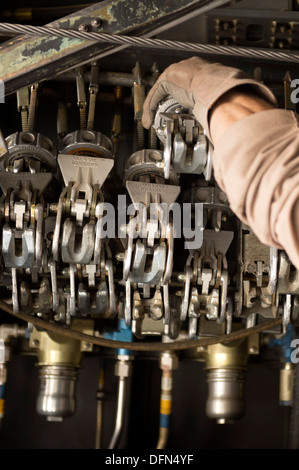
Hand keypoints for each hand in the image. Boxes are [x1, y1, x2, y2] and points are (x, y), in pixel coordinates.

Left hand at [142, 56, 276, 141]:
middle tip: (162, 117)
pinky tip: (149, 120)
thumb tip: (228, 119)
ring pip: (161, 91)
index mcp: (204, 70)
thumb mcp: (223, 98)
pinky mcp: (167, 79)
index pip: (187, 84)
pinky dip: (150, 108)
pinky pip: (155, 95)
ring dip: (155, 107)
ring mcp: (177, 71)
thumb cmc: (225, 93)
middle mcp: (189, 67)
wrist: (219, 87)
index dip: (181, 99)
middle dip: (165, 103)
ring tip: (151, 121)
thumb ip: (220, 104)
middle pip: (171, 87)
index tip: (180, 111)